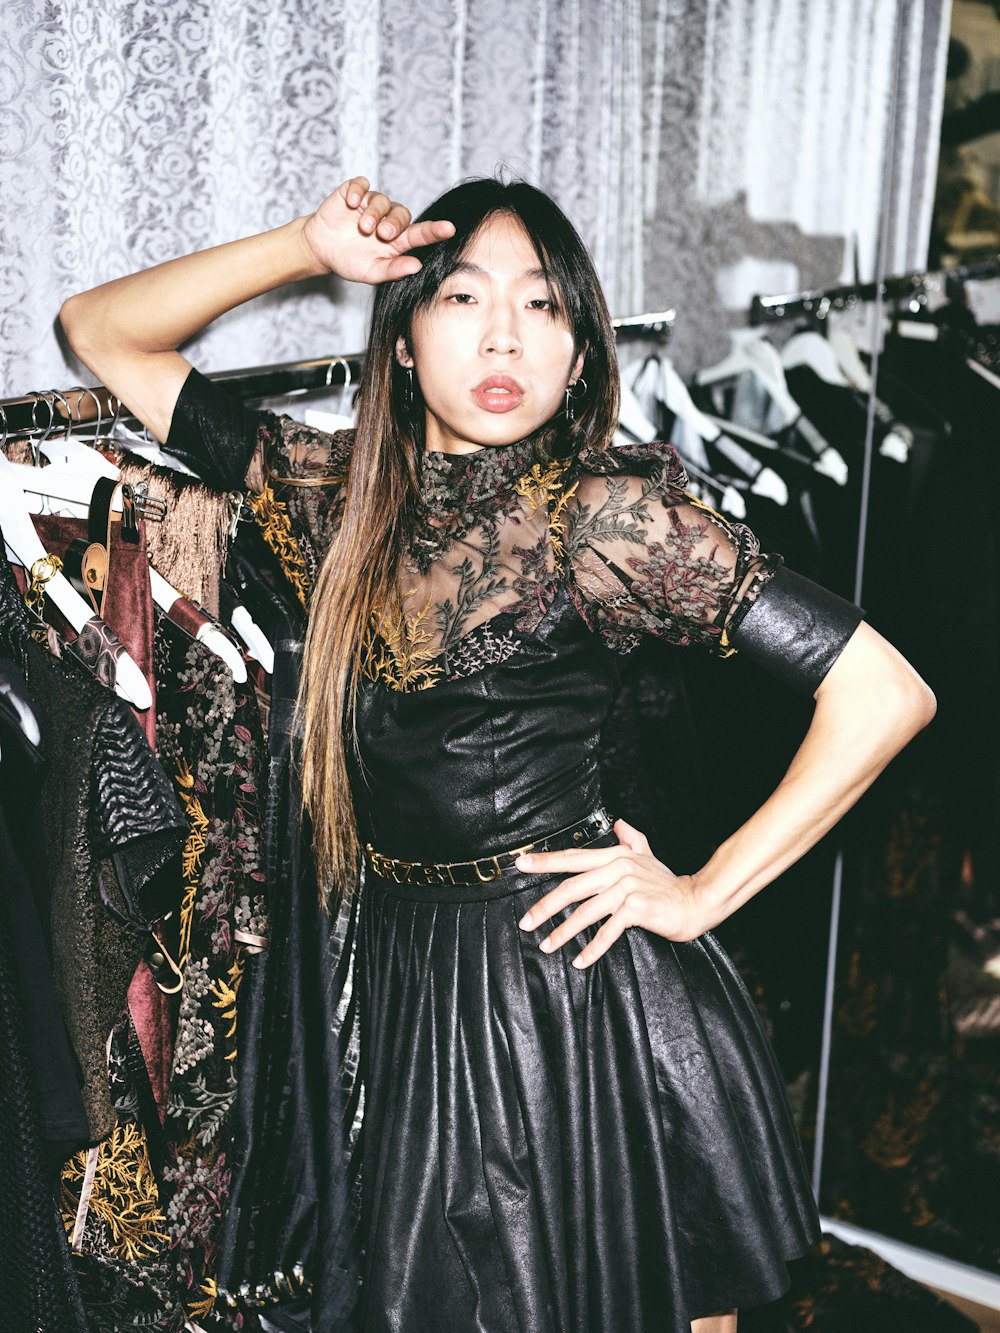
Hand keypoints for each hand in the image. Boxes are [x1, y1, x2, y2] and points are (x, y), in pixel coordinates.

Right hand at [302, 176, 455, 284]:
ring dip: (374, 213)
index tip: (449, 229)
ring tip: (363, 227)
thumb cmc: (350, 262)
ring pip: (382, 200)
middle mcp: (388, 219)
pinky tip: (351, 204)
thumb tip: (417, 266)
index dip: (435, 231)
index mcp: (397, 241)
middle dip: (394, 223)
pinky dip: (358, 191)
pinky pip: (361, 184)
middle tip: (383, 235)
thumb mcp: (371, 272)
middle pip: (402, 213)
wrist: (322, 249)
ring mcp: (370, 204)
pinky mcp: (354, 192)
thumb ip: (394, 270)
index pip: (421, 233)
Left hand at [515, 818, 709, 968]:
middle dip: (545, 907)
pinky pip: (607, 931)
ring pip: (584, 912)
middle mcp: (617, 868)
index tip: (521, 864)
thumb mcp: (648, 856)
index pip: (573, 858)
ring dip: (563, 932)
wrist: (697, 901)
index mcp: (615, 856)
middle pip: (571, 887)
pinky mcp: (636, 908)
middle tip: (526, 923)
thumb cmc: (669, 883)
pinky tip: (579, 960)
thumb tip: (619, 822)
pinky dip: (592, 948)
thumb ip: (632, 839)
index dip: (545, 860)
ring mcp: (626, 888)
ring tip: (547, 946)